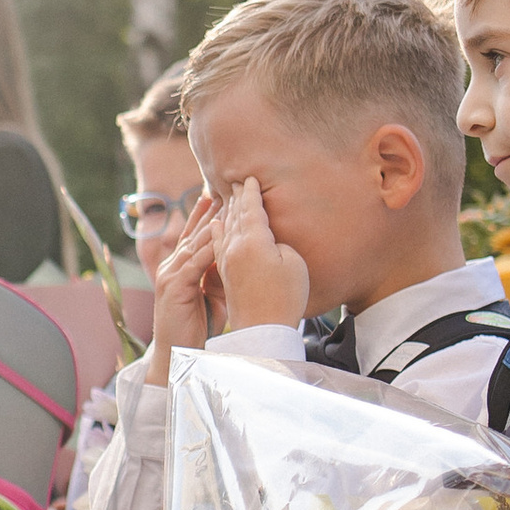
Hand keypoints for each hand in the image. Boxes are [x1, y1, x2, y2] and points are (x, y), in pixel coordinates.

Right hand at [144, 197, 224, 373]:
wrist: (176, 356)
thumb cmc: (195, 328)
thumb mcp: (210, 296)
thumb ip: (218, 277)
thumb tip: (237, 262)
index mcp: (179, 269)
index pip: (193, 236)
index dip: (206, 216)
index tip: (221, 197)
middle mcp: (171, 267)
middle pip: (193, 233)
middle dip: (209, 212)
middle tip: (224, 190)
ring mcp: (170, 276)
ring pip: (193, 244)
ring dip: (210, 224)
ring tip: (224, 205)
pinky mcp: (174, 287)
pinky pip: (193, 264)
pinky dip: (208, 249)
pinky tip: (219, 236)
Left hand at [216, 175, 310, 331]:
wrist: (263, 330)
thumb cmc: (285, 298)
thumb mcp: (294, 265)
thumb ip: (281, 245)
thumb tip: (270, 241)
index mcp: (253, 242)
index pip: (250, 209)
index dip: (251, 192)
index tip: (249, 178)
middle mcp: (235, 247)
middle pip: (234, 215)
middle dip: (236, 197)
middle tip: (236, 181)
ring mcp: (227, 261)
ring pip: (224, 228)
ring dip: (226, 211)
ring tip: (226, 198)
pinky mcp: (225, 274)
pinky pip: (218, 244)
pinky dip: (217, 231)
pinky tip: (215, 225)